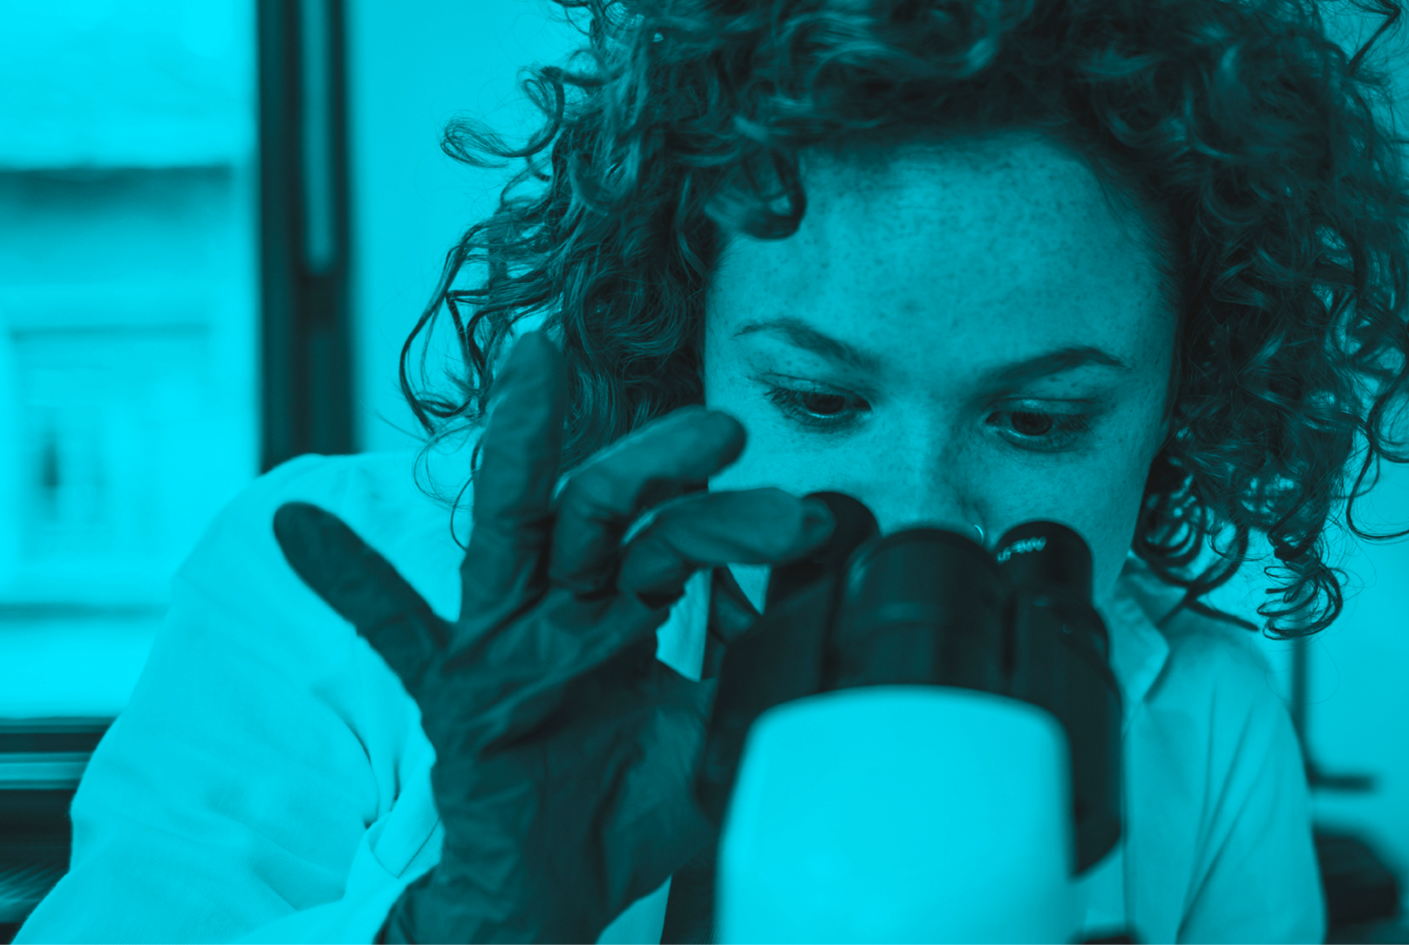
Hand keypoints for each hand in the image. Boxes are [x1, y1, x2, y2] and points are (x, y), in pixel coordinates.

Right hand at [272, 330, 834, 944]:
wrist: (558, 892)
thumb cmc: (631, 808)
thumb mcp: (717, 734)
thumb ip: (758, 672)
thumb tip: (831, 615)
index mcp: (625, 604)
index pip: (680, 539)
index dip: (739, 522)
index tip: (810, 518)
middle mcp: (562, 603)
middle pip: (606, 509)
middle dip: (660, 462)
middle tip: (724, 430)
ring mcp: (501, 638)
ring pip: (514, 529)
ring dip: (521, 445)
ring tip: (532, 363)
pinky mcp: (449, 690)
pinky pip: (392, 632)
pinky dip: (347, 581)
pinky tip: (299, 525)